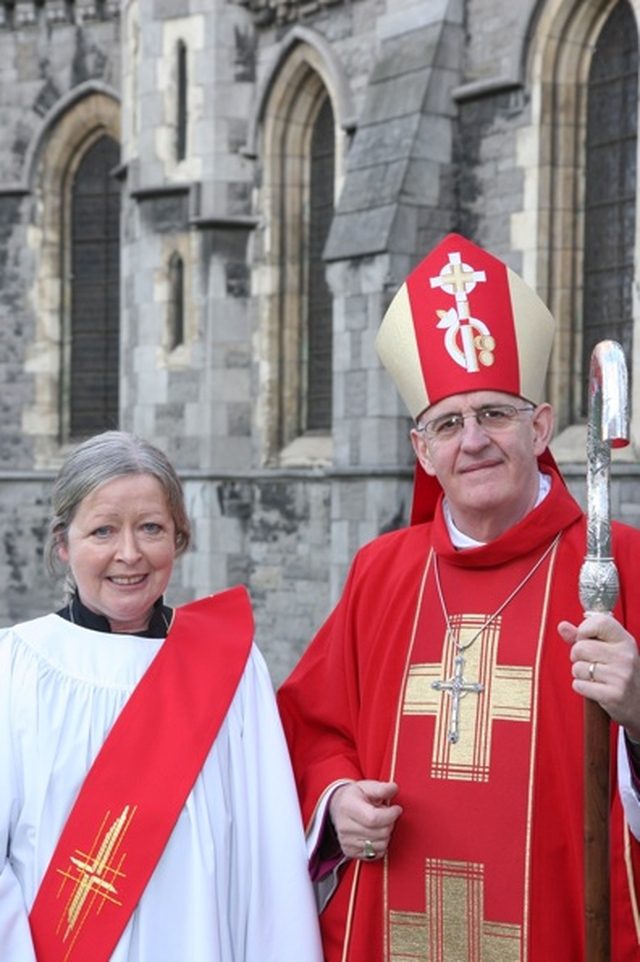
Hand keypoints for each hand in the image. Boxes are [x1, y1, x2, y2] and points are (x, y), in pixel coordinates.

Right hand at [328, 780, 402, 861]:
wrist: (339, 808)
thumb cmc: (356, 796)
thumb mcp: (367, 787)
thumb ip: (381, 788)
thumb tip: (394, 788)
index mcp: (348, 806)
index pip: (374, 818)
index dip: (390, 815)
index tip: (397, 809)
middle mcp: (344, 826)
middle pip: (380, 833)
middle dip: (390, 823)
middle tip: (387, 815)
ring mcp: (346, 841)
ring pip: (380, 845)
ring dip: (386, 834)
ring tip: (380, 824)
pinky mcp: (349, 852)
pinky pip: (376, 854)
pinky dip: (381, 845)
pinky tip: (376, 834)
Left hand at [558, 614, 639, 737]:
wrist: (639, 703)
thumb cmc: (621, 673)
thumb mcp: (610, 649)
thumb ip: (584, 637)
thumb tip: (562, 626)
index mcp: (624, 641)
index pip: (599, 622)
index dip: (584, 630)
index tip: (584, 639)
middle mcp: (625, 656)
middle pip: (580, 647)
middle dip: (576, 656)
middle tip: (588, 662)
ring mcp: (620, 676)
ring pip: (577, 667)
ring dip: (579, 673)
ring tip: (593, 676)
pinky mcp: (613, 695)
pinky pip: (579, 685)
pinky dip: (581, 687)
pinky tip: (594, 687)